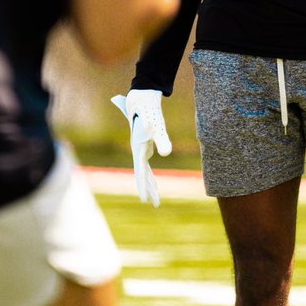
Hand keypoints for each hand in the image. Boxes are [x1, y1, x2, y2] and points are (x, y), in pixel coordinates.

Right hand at [110, 89, 171, 206]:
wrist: (140, 100)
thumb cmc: (149, 113)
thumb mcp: (157, 127)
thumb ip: (162, 140)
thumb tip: (166, 154)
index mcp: (139, 149)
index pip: (140, 172)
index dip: (144, 186)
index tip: (146, 200)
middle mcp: (138, 151)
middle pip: (142, 175)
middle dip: (148, 190)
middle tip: (154, 204)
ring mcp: (140, 150)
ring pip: (144, 172)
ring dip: (150, 184)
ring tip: (156, 198)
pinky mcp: (144, 147)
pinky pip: (146, 166)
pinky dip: (150, 175)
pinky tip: (154, 183)